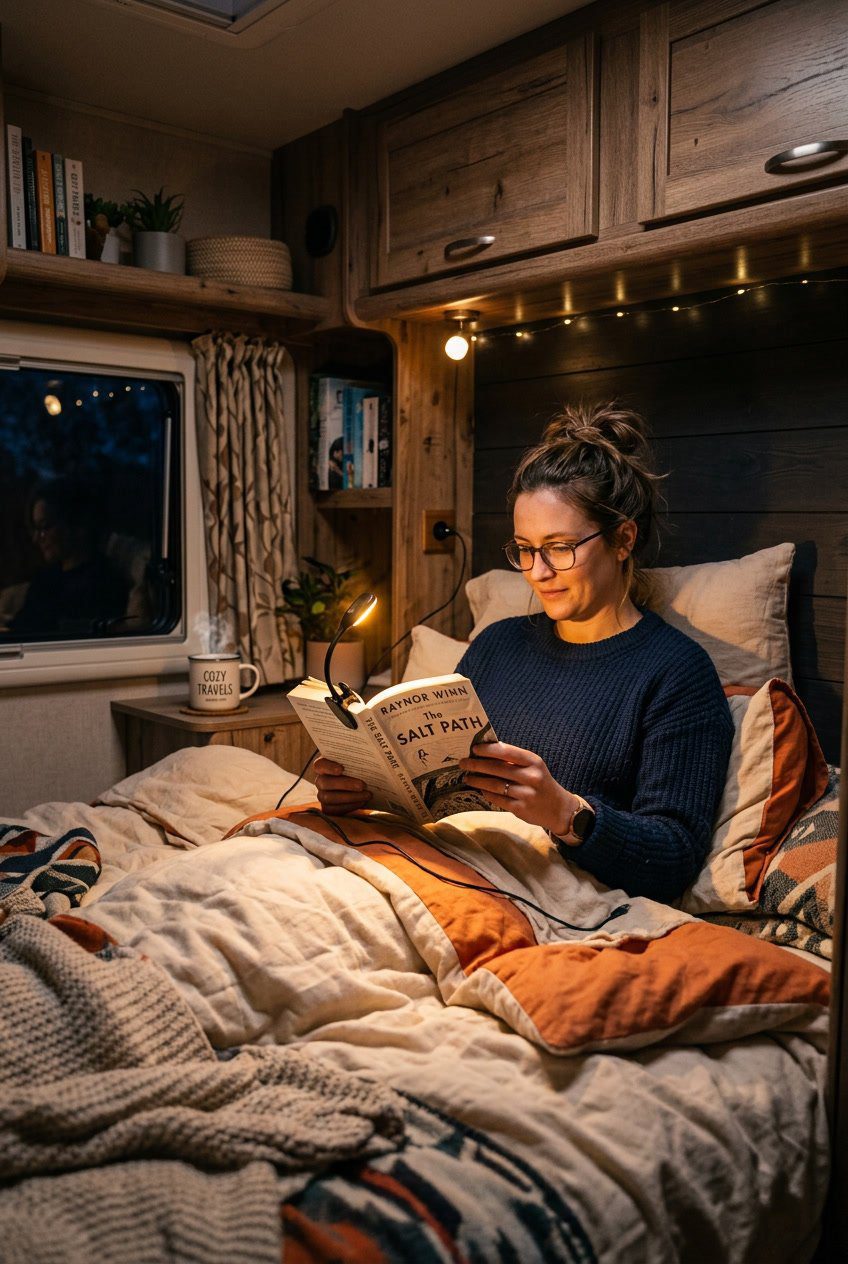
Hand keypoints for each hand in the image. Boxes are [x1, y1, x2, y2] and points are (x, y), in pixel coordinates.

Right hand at [313, 756, 371, 814]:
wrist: (361, 784)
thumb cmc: (358, 768)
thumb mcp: (357, 761)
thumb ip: (358, 757)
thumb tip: (371, 754)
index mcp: (323, 765)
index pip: (319, 765)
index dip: (329, 767)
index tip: (341, 769)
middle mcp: (320, 780)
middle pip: (325, 783)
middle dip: (345, 784)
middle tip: (362, 785)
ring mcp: (322, 795)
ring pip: (329, 798)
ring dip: (350, 797)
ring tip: (367, 795)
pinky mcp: (328, 808)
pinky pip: (334, 810)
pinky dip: (349, 806)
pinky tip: (362, 802)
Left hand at [459, 740, 578, 835]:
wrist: (559, 809)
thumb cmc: (541, 783)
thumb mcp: (535, 767)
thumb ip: (515, 760)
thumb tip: (488, 751)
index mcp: (534, 762)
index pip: (507, 752)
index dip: (488, 750)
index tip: (474, 749)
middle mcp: (531, 777)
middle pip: (498, 768)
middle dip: (477, 765)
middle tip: (463, 763)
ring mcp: (526, 794)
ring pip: (495, 785)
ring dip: (478, 780)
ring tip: (467, 777)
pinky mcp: (521, 809)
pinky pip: (498, 799)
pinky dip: (486, 793)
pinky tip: (479, 789)